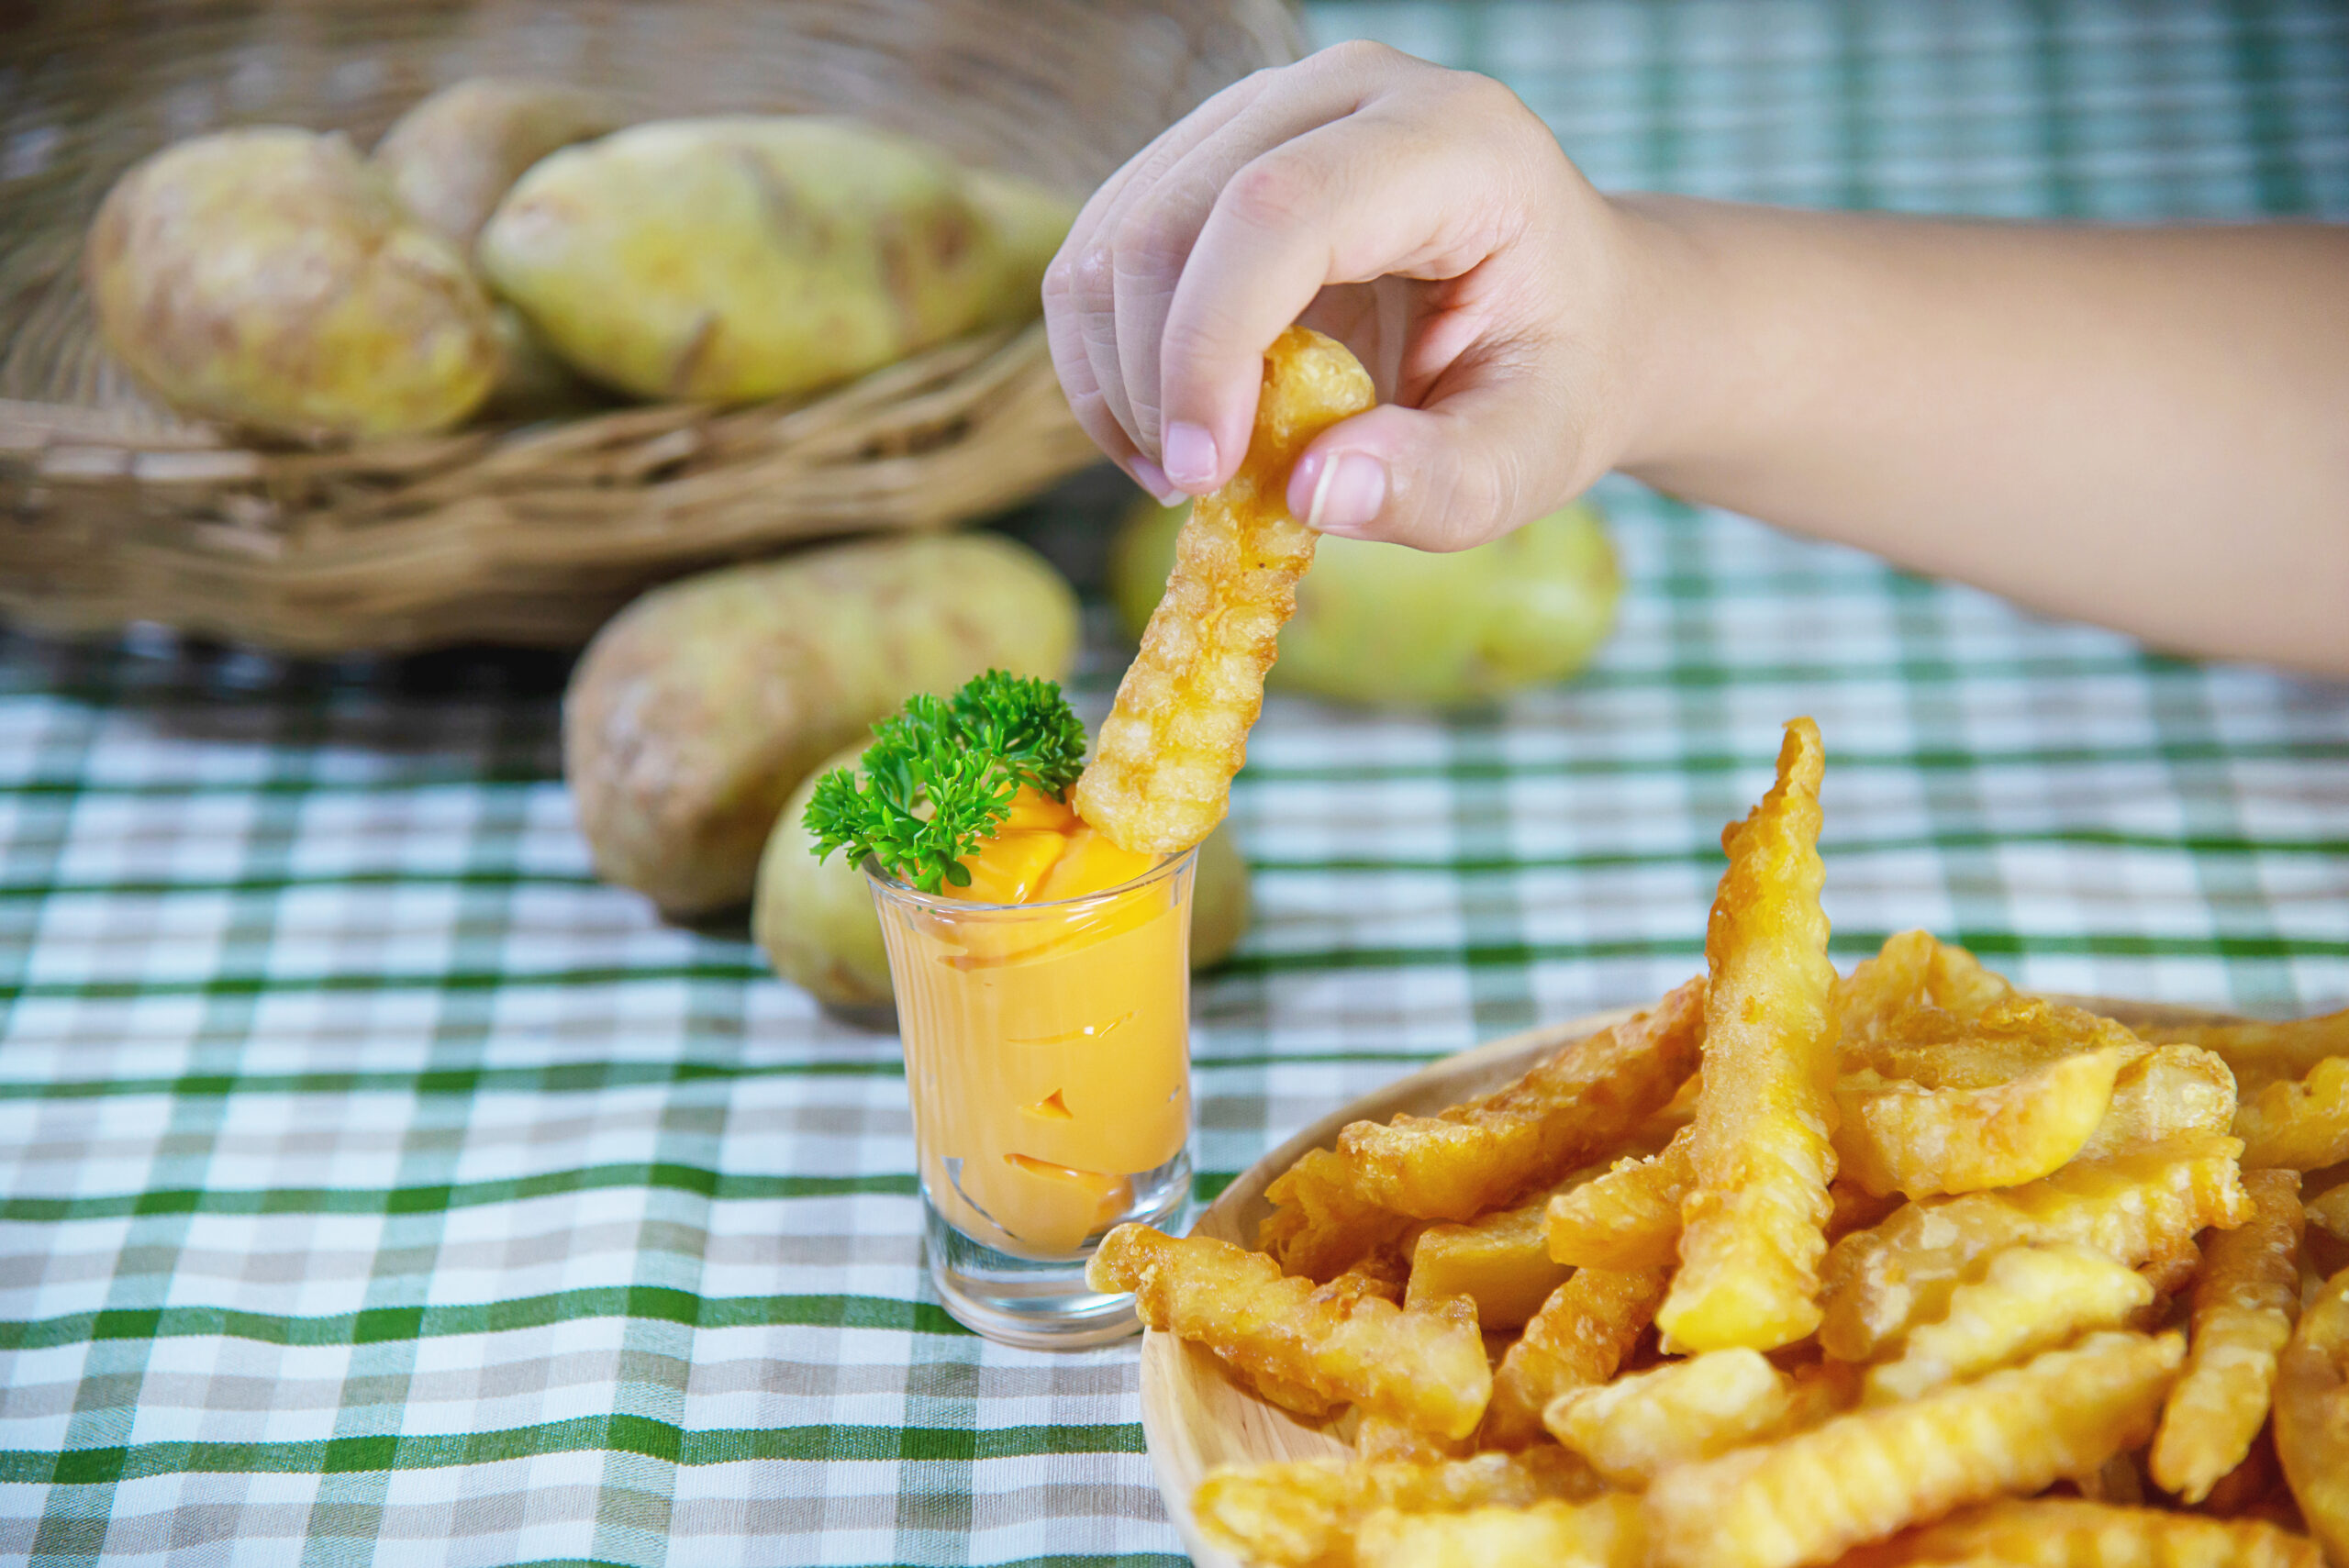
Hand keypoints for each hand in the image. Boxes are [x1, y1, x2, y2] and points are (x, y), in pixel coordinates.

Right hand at [1043, 41, 1647, 550]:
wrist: (1578, 310)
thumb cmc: (1560, 377)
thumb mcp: (1533, 455)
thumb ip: (1440, 484)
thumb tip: (1311, 494)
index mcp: (1454, 145)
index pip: (1278, 210)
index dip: (1210, 343)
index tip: (1204, 473)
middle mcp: (1351, 93)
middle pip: (1173, 215)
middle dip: (1151, 376)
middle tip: (1196, 488)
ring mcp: (1270, 108)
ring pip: (1118, 231)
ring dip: (1117, 373)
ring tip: (1185, 468)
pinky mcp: (1214, 151)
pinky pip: (1109, 247)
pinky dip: (1109, 355)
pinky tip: (1170, 426)